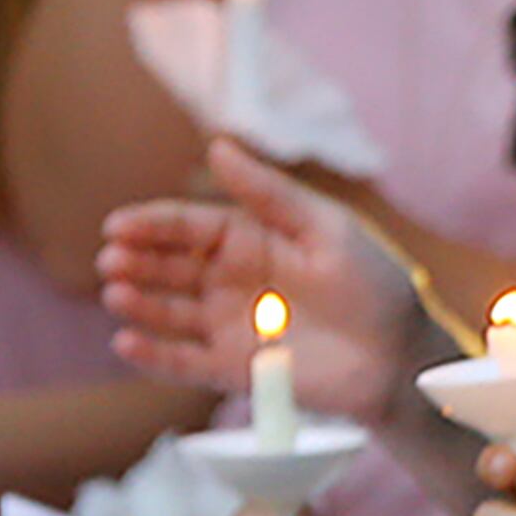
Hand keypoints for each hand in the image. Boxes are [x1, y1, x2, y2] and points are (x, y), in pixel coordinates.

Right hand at [100, 140, 420, 419]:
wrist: (402, 353)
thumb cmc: (372, 283)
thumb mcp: (326, 228)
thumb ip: (270, 193)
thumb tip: (218, 147)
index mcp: (248, 241)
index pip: (187, 227)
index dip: (150, 225)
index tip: (118, 226)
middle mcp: (228, 281)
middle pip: (168, 267)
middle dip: (136, 262)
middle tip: (114, 260)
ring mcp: (227, 326)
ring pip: (168, 313)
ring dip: (139, 304)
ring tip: (119, 294)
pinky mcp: (234, 369)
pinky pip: (184, 363)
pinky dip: (154, 356)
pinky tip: (128, 343)